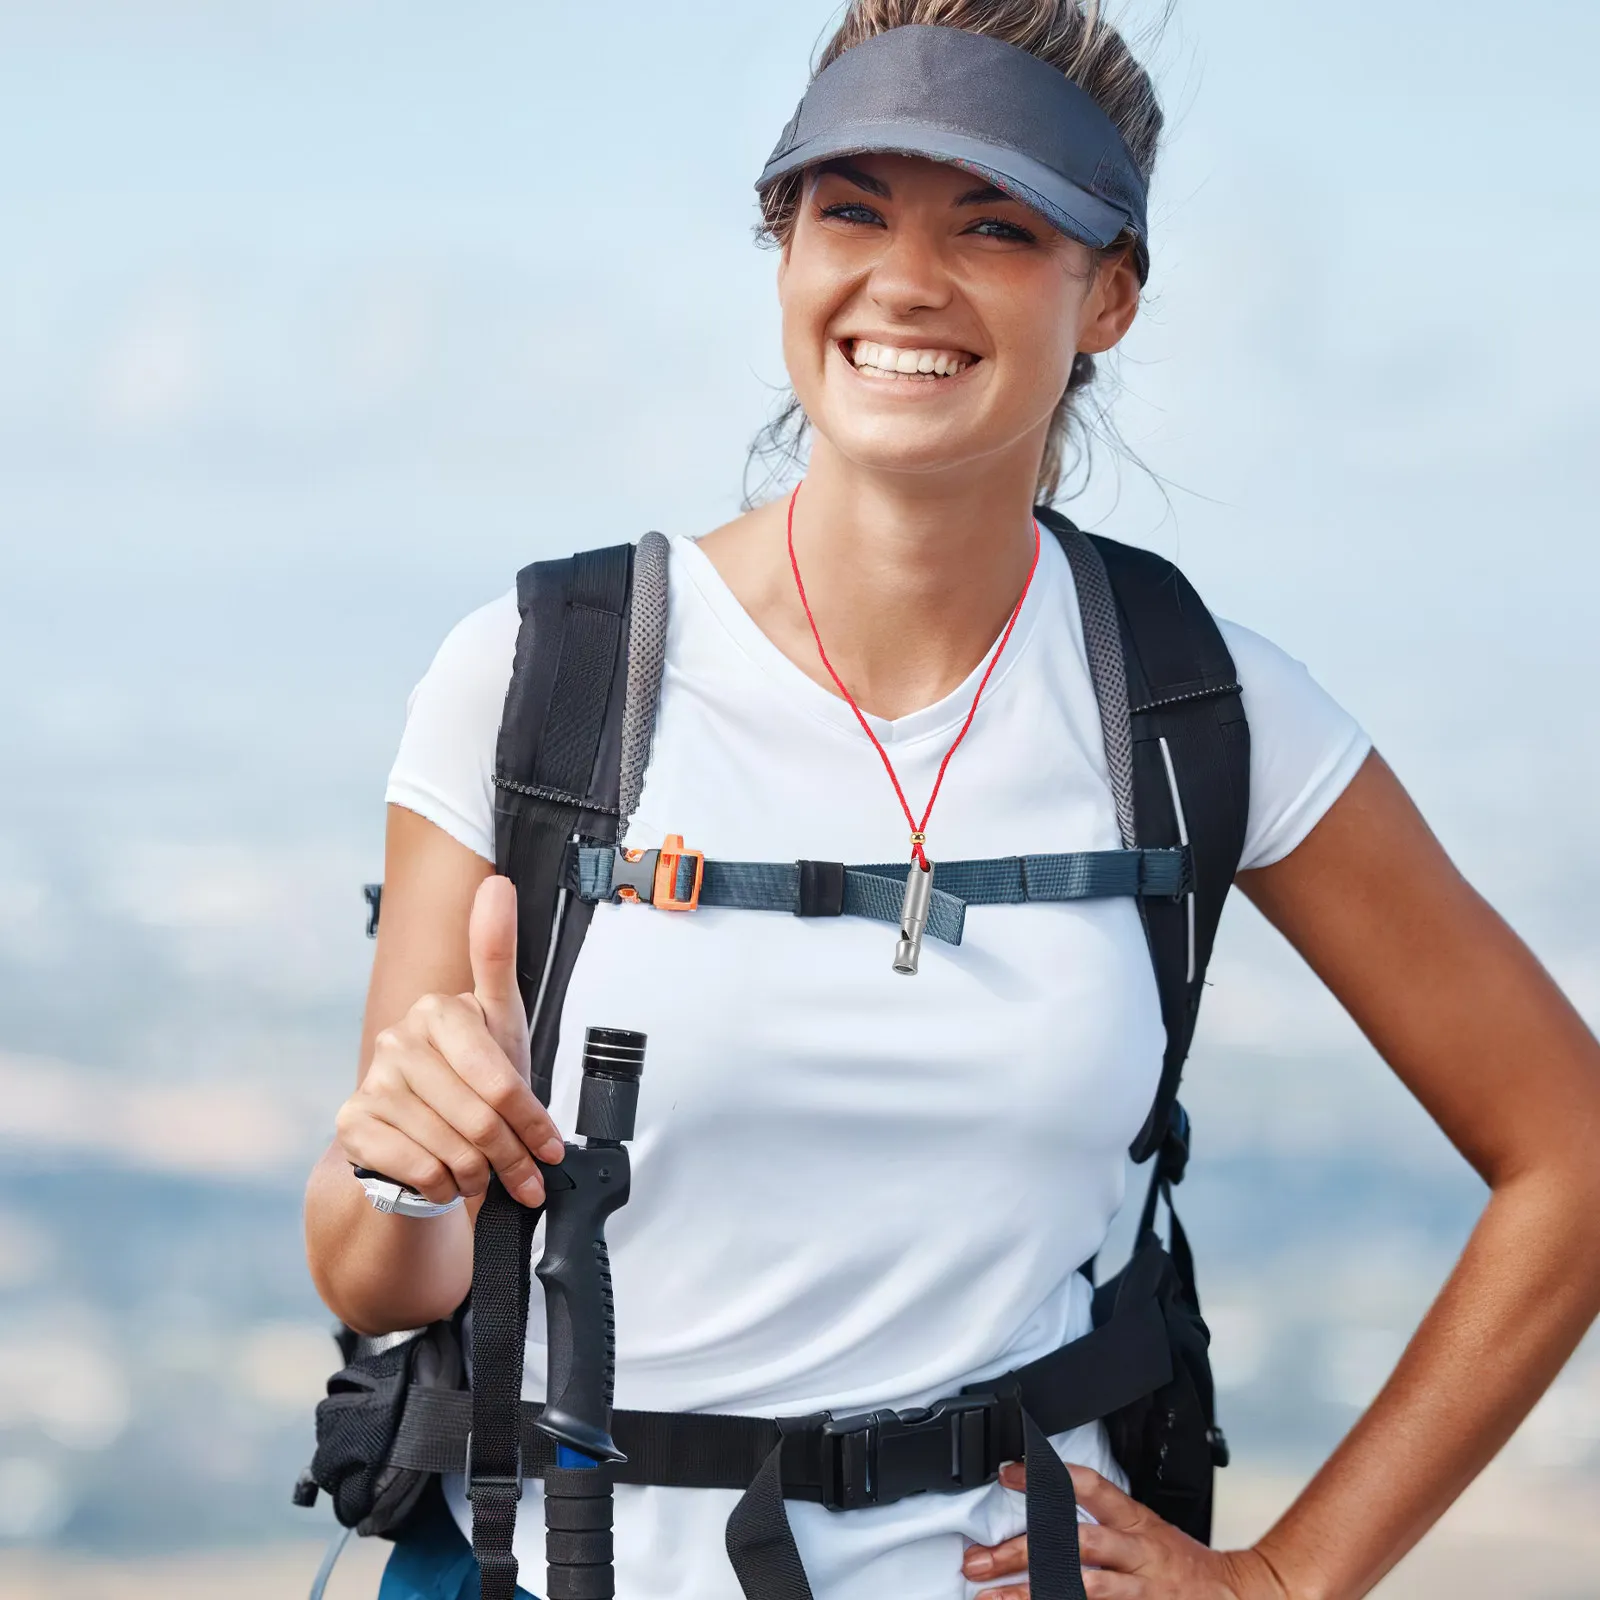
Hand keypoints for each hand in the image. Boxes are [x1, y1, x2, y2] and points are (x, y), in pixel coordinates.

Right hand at [335, 875, 562, 1208]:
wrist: (417, 1137)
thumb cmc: (469, 1081)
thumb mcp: (499, 1023)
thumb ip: (499, 954)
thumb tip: (496, 882)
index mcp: (438, 1009)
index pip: (500, 1079)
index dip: (531, 1121)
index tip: (549, 1148)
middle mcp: (397, 1039)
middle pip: (480, 1118)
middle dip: (511, 1157)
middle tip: (526, 1176)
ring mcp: (372, 1081)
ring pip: (450, 1149)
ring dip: (477, 1175)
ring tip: (481, 1173)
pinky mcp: (352, 1123)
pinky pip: (418, 1168)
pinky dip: (441, 1186)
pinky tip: (444, 1179)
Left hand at [961, 1461, 1287, 1599]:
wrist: (1241, 1598)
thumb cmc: (1187, 1568)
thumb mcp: (1149, 1530)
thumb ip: (1103, 1522)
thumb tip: (1046, 1512)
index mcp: (1137, 1524)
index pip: (1089, 1487)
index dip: (1046, 1476)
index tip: (1008, 1473)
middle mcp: (1136, 1555)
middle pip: (1071, 1544)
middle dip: (1020, 1551)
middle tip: (978, 1559)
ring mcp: (1139, 1592)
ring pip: (1080, 1588)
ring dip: (1028, 1594)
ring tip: (989, 1598)